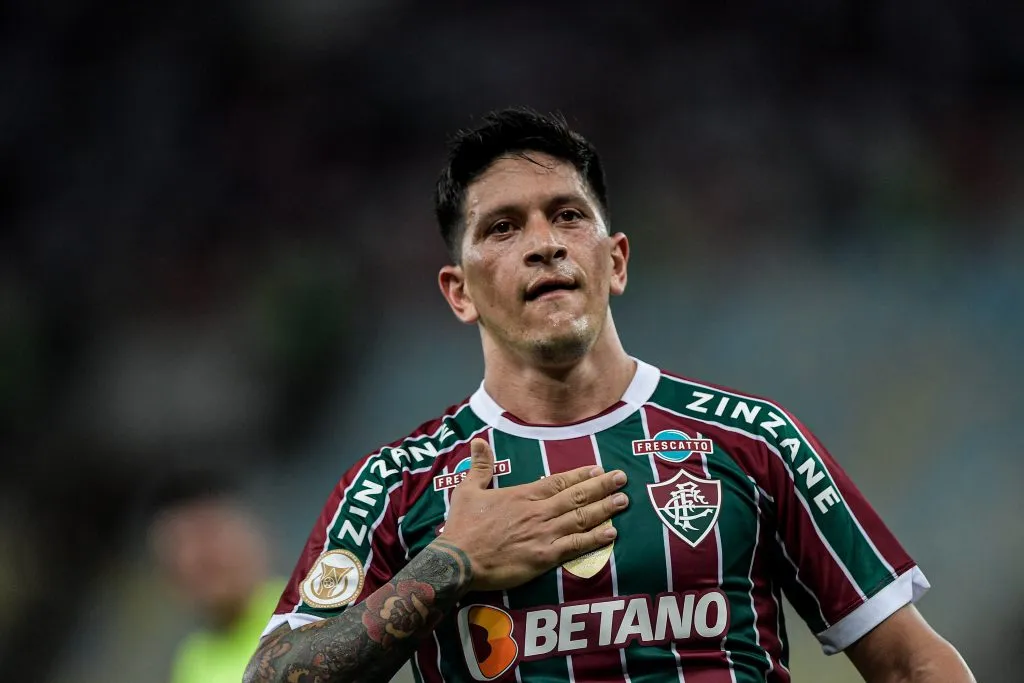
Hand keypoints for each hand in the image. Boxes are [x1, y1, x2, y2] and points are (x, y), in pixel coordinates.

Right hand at [438, 437, 628, 591]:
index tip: (600, 469)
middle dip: (602, 487)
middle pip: (576, 496)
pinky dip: (594, 539)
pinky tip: (611, 533)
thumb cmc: (462, 526)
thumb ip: (480, 466)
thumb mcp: (467, 490)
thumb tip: (479, 441)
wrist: (458, 560)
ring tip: (623, 501)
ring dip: (604, 509)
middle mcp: (538, 512)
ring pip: (580, 518)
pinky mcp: (543, 558)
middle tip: (623, 479)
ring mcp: (543, 535)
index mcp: (523, 495)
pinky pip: (575, 546)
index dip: (581, 475)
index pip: (559, 481)